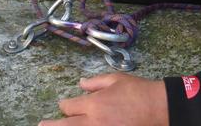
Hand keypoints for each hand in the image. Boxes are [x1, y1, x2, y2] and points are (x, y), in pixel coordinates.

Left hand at [39, 73, 168, 125]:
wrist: (159, 108)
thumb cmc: (138, 91)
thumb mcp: (115, 79)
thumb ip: (95, 82)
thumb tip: (81, 84)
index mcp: (93, 104)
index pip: (69, 107)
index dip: (64, 106)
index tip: (63, 105)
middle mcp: (94, 122)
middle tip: (41, 125)